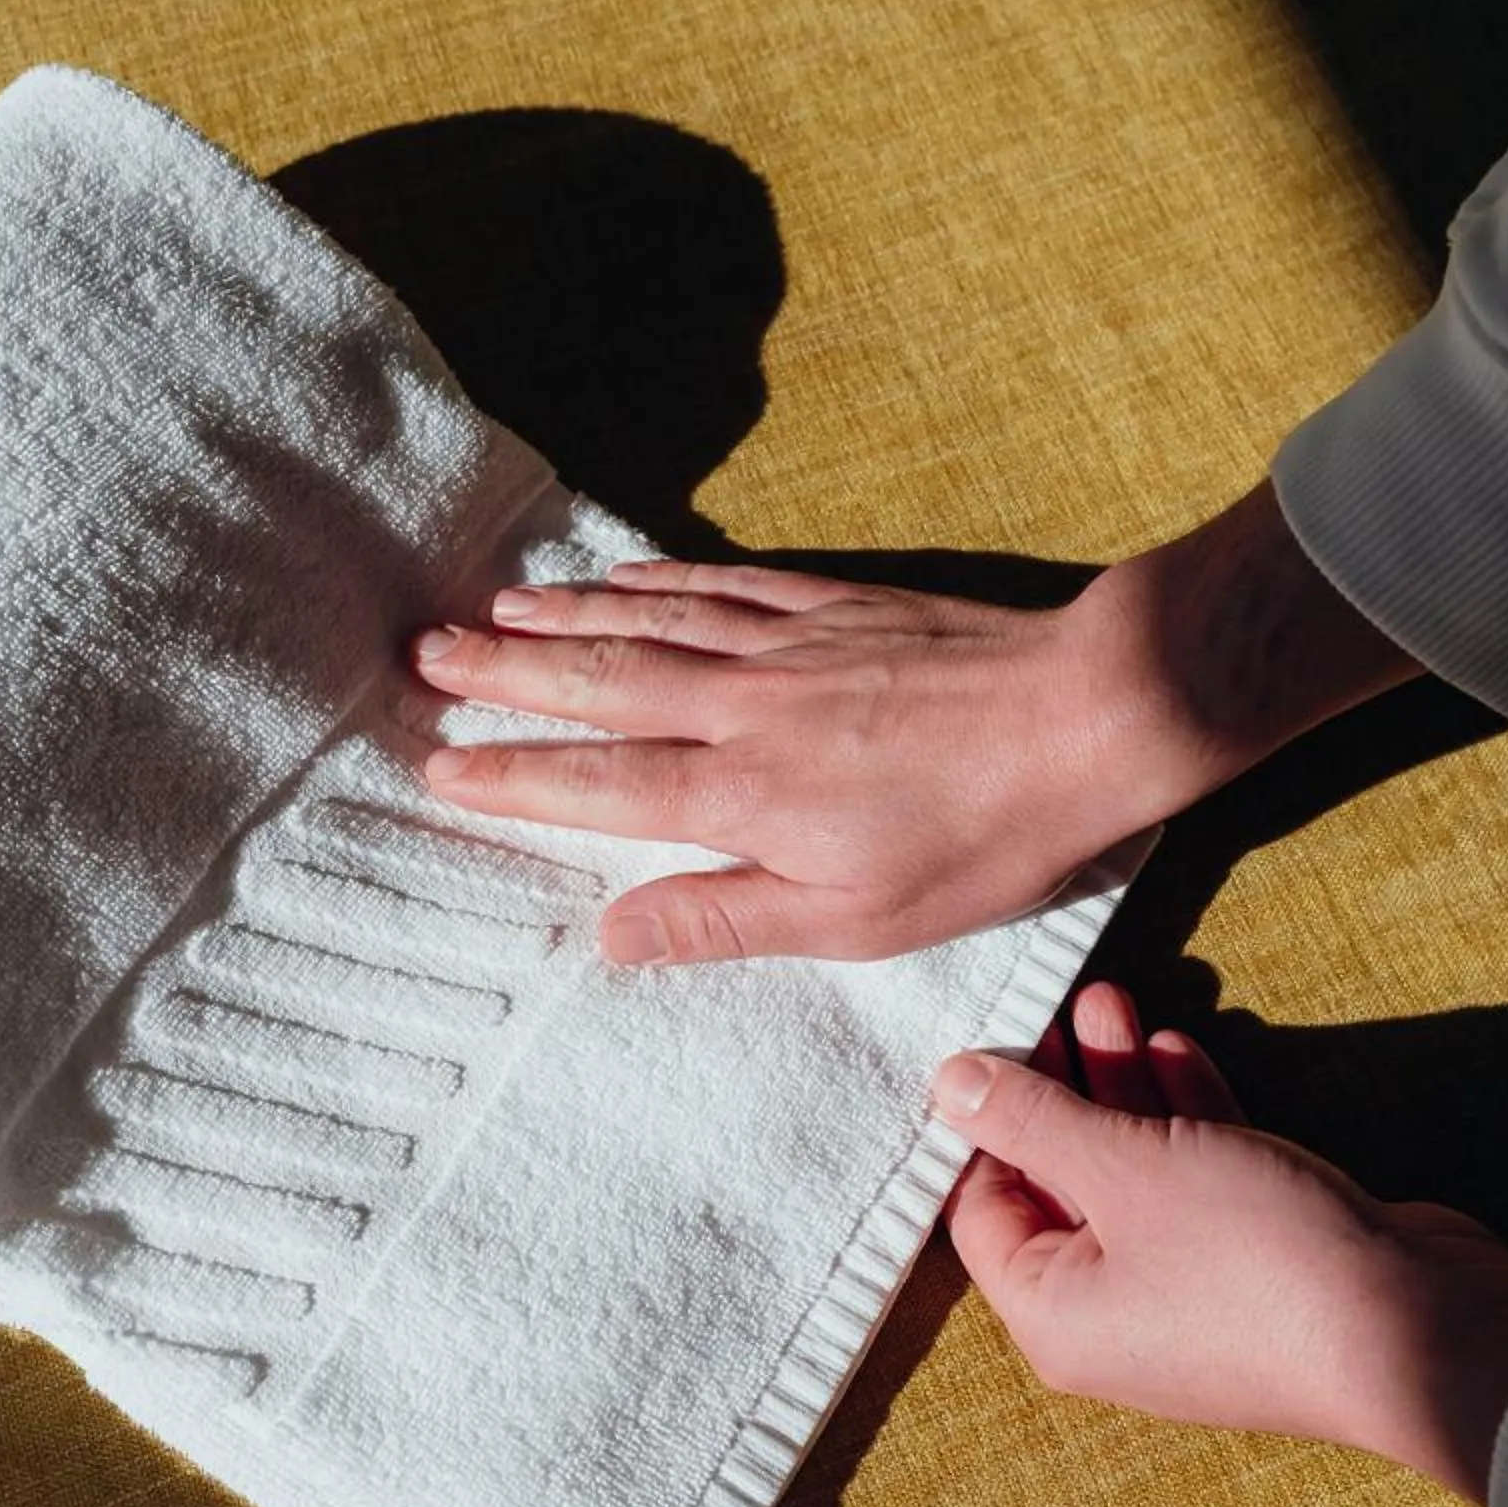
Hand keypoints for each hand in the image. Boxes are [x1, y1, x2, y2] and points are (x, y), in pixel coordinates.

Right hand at [413, 486, 1421, 966]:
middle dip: (505, 677)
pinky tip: (618, 573)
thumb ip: (726, 917)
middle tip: (420, 659)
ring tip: (489, 612)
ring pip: (648, 623)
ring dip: (561, 618)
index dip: (512, 779)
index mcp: (742, 794)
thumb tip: (611, 933)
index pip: (599, 785)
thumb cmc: (981, 839)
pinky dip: (656, 578)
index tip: (437, 766)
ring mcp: (787, 645)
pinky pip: (720, 585)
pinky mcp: (836, 607)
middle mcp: (744, 707)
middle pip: (600, 685)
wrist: (1087, 715)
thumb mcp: (858, 918)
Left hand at [940, 984, 1507, 1501]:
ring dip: (1125, 1085)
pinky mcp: (1257, 1264)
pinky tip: (1178, 1046)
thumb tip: (946, 1083)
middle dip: (1063, 1085)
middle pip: (1061, 1183)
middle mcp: (1112, 1315)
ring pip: (1135, 1174)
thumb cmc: (1254, 1260)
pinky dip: (1185, 1117)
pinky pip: (1199, 1182)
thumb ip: (1032, 1119)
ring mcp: (1189, 1292)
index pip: (982, 1210)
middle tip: (1064, 1003)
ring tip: (1111, 997)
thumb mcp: (1124, 1169)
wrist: (1423, 1329)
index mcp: (1054, 1316)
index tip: (989, 1042)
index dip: (982, 1122)